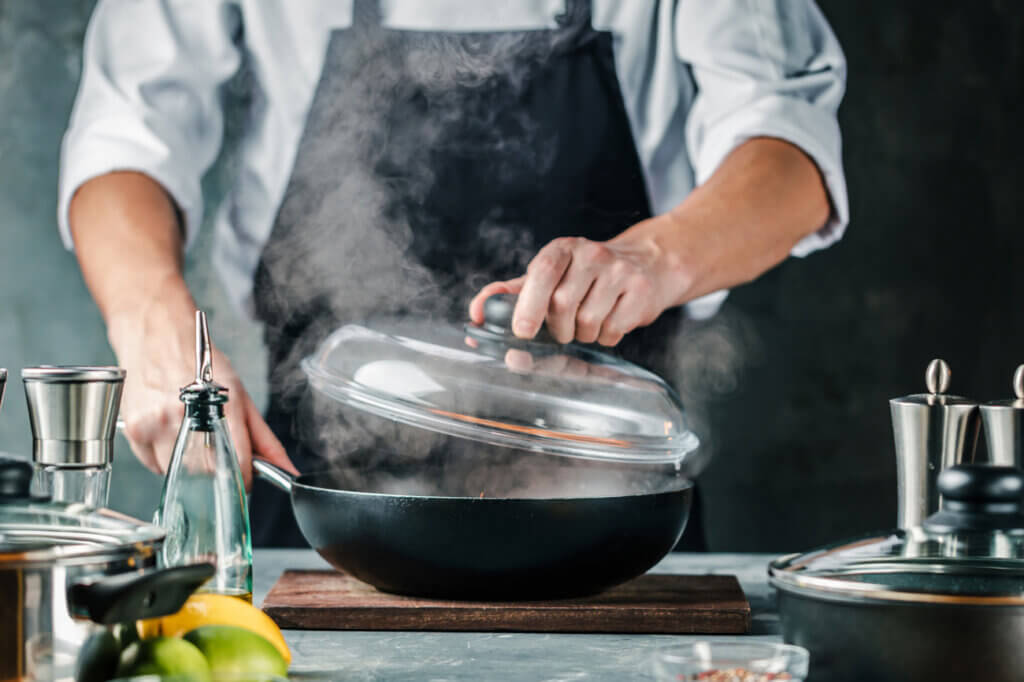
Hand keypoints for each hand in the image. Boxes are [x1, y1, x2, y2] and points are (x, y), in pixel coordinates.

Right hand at [108, 300, 297, 490]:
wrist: (157, 333)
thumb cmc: (200, 361)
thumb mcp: (240, 395)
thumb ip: (264, 439)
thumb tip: (286, 469)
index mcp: (224, 405)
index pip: (237, 463)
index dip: (243, 480)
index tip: (243, 483)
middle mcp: (189, 415)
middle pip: (206, 473)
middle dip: (215, 471)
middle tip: (212, 449)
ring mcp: (158, 423)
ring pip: (178, 473)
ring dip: (187, 465)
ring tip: (188, 434)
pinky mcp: (134, 430)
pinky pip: (153, 466)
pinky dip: (163, 459)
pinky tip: (168, 432)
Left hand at [469, 224, 683, 345]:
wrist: (648, 264)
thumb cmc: (588, 275)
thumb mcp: (550, 275)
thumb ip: (513, 292)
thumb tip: (477, 311)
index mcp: (563, 249)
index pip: (543, 272)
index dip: (529, 304)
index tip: (521, 331)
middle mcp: (592, 254)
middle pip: (563, 304)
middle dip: (558, 328)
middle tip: (561, 330)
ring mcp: (620, 271)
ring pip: (588, 321)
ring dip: (582, 335)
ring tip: (587, 323)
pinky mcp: (641, 291)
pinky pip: (613, 330)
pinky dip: (606, 337)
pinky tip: (610, 322)